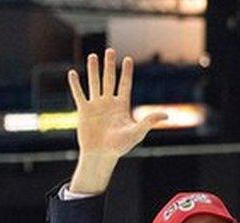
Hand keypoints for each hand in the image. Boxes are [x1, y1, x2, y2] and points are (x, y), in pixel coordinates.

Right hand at [68, 49, 166, 193]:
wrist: (102, 155)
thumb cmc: (120, 146)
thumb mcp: (137, 132)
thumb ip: (149, 121)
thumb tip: (166, 115)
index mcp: (122, 106)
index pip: (125, 85)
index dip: (127, 72)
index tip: (128, 59)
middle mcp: (109, 103)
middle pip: (109, 80)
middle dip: (110, 65)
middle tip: (110, 51)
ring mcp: (96, 106)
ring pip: (94, 84)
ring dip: (93, 70)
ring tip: (93, 56)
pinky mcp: (84, 111)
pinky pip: (79, 95)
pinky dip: (76, 85)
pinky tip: (73, 73)